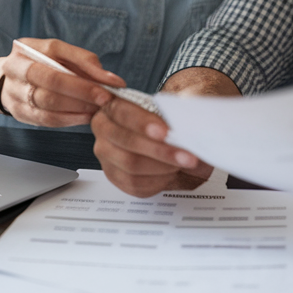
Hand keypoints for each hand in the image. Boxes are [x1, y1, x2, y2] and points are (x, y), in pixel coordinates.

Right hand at [0, 39, 122, 127]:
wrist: (10, 82)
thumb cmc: (41, 65)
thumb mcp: (59, 55)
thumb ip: (83, 62)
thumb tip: (110, 79)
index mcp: (26, 47)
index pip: (58, 52)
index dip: (87, 67)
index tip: (113, 81)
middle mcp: (15, 67)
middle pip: (52, 80)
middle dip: (84, 91)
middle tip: (106, 99)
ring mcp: (13, 91)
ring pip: (50, 102)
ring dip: (79, 107)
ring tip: (98, 108)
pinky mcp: (18, 112)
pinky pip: (47, 119)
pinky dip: (70, 119)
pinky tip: (85, 117)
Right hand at [91, 98, 213, 196]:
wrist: (155, 137)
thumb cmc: (158, 119)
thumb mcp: (165, 110)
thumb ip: (173, 112)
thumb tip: (188, 119)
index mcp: (112, 108)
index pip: (124, 114)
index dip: (144, 123)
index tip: (166, 132)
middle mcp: (104, 131)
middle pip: (128, 143)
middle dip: (161, 151)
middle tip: (188, 156)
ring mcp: (106, 156)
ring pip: (132, 166)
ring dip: (163, 167)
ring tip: (184, 163)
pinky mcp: (114, 176)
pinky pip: (135, 184)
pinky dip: (158, 180)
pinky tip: (172, 173)